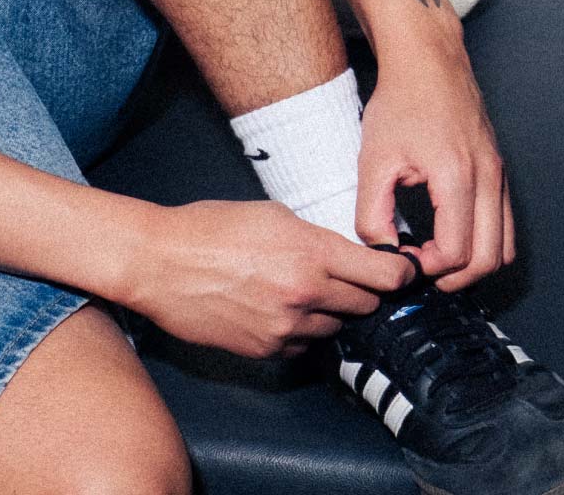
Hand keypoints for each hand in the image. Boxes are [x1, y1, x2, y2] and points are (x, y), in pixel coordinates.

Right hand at [121, 199, 416, 358]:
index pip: (384, 275)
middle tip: (350, 278)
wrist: (160, 263)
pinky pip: (304, 344)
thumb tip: (348, 255)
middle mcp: (305, 293)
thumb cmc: (212, 228)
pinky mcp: (267, 349)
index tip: (403, 272)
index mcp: (312, 252)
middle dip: (365, 291)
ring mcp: (286, 326)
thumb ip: (317, 238)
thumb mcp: (275, 214)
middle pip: (366, 305)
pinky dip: (302, 330)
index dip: (401, 274)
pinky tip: (279, 309)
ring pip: (336, 327)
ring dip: (330, 312)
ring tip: (302, 291)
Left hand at [358, 26, 511, 292]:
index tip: (403, 259)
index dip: (428, 269)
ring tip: (436, 256)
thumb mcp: (373, 160)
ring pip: (505, 247)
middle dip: (455, 278)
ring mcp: (499, 175)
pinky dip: (485, 243)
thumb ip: (373, 214)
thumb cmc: (400, 104)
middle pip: (489, 260)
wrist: (428, 62)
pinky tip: (450, 233)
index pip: (456, 252)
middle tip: (422, 270)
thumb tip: (383, 254)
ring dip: (473, 264)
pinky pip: (505, 225)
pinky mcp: (500, 171)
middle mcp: (487, 178)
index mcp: (456, 176)